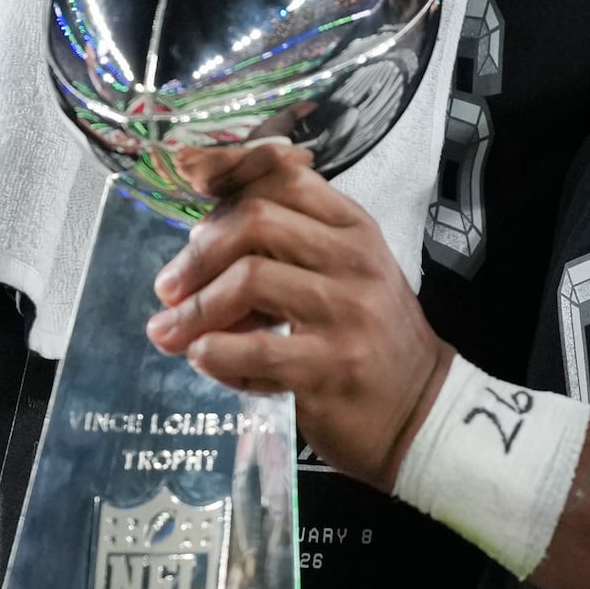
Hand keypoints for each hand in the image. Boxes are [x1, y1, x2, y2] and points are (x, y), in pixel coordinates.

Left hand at [146, 141, 450, 489]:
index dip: (226, 177)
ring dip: (195, 307)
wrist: (421, 412)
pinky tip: (203, 357)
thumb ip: (287, 246)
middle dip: (198, 253)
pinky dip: (215, 352)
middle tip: (168, 287)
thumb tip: (200, 233)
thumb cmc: (370, 339)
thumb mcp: (344, 274)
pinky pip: (255, 348)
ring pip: (250, 279)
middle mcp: (353, 260)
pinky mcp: (331, 367)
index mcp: (353, 229)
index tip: (187, 191)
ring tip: (168, 332)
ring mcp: (346, 313)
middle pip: (257, 220)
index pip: (284, 176)